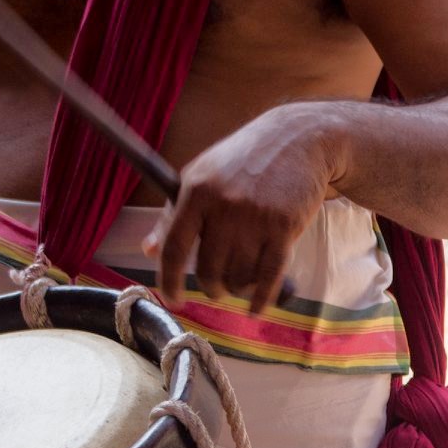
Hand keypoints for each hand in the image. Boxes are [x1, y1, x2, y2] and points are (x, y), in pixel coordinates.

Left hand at [144, 105, 343, 309]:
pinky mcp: (285, 227)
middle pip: (208, 270)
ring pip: (239, 277)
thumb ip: (174, 215)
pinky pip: (268, 277)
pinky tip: (257, 308)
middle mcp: (224, 205)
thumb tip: (148, 250)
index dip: (169, 280)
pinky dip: (261, 298)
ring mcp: (255, 217)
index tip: (173, 299)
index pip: (174, 247)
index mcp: (196, 190)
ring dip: (239, 287)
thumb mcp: (202, 177)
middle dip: (213, 287)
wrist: (298, 139)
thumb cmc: (244, 160)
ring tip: (242, 279)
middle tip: (218, 286)